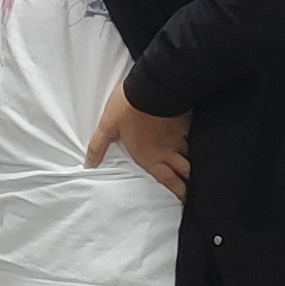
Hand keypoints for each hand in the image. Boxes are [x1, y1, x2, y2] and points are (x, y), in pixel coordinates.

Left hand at [84, 83, 192, 198]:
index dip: (178, 192)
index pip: (168, 181)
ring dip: (192, 160)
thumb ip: (99, 146)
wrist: (151, 85)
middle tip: (192, 187)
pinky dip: (194, 140)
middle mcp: (167, 150)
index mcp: (149, 156)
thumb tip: (90, 163)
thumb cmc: (128, 106)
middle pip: (185, 171)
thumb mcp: (108, 126)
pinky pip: (194, 135)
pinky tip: (194, 138)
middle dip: (189, 181)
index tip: (183, 200)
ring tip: (194, 165)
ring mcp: (179, 136)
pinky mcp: (187, 121)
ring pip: (191, 154)